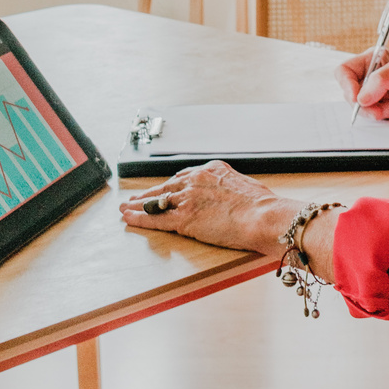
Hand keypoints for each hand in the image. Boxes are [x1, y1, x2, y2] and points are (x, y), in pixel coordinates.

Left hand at [119, 161, 292, 255]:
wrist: (262, 216)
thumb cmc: (262, 205)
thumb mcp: (246, 186)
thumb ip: (232, 187)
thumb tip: (233, 194)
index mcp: (211, 170)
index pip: (183, 177)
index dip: (170, 186)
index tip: (162, 189)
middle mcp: (196, 181)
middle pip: (166, 187)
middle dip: (149, 193)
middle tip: (136, 197)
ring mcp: (187, 199)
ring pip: (156, 201)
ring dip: (139, 205)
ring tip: (125, 207)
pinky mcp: (183, 219)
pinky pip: (155, 218)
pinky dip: (139, 218)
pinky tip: (128, 218)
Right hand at [336, 50, 388, 119]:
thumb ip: (382, 80)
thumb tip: (362, 97)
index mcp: (374, 60)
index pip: (345, 71)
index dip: (346, 85)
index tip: (357, 98)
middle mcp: (373, 76)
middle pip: (352, 94)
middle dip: (368, 105)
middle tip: (383, 110)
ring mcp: (379, 93)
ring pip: (365, 108)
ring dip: (381, 112)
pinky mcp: (386, 107)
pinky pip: (378, 116)